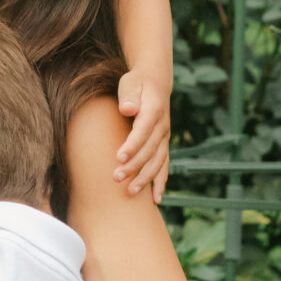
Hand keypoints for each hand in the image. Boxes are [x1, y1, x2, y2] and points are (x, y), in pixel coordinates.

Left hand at [114, 67, 170, 201]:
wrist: (155, 82)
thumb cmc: (137, 83)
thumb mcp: (130, 83)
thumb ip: (129, 96)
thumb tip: (127, 109)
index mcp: (154, 110)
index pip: (143, 131)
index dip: (132, 145)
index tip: (118, 157)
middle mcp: (162, 126)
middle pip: (149, 150)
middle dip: (134, 166)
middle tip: (116, 178)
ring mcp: (165, 137)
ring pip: (157, 161)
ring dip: (145, 178)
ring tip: (130, 192)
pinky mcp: (163, 145)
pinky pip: (164, 166)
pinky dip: (160, 182)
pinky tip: (155, 199)